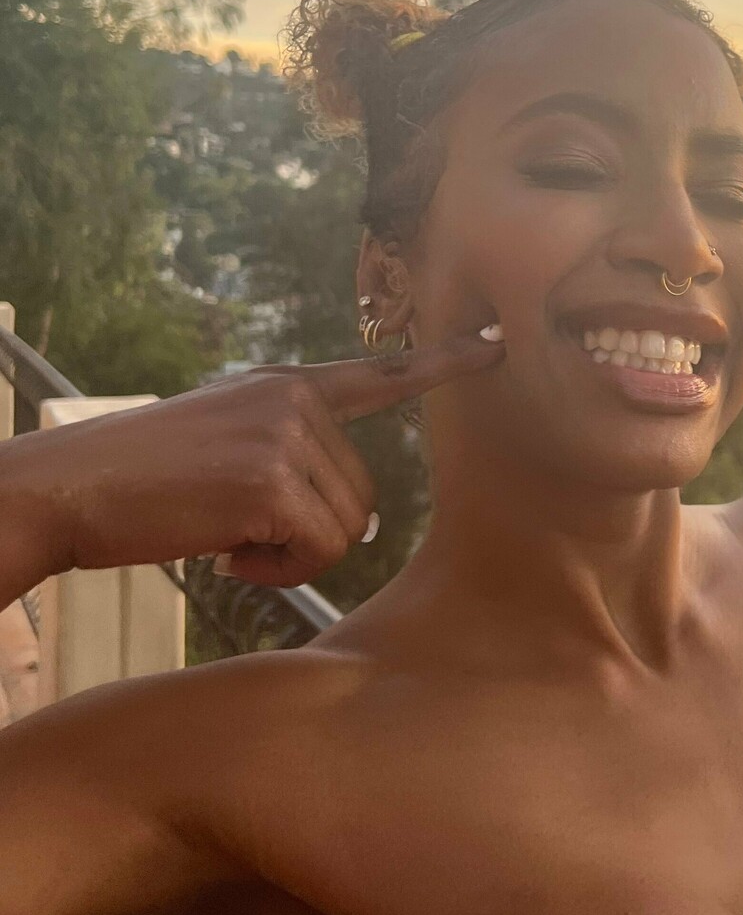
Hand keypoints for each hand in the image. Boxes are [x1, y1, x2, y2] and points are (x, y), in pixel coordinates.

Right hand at [2, 334, 505, 586]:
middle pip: (362, 495)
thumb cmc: (144, 481)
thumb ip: (294, 454)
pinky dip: (275, 569)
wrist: (71, 488)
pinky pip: (313, 550)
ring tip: (226, 534)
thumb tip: (362, 516)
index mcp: (287, 386)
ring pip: (343, 528)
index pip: (379, 373)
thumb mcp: (224, 439)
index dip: (444, 364)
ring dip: (290, 554)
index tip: (499, 346)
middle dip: (310, 532)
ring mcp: (284, 435)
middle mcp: (294, 399)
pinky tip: (223, 550)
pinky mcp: (269, 480)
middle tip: (238, 527)